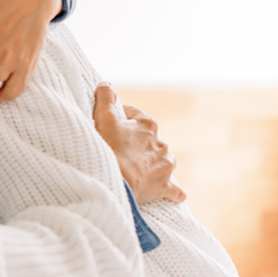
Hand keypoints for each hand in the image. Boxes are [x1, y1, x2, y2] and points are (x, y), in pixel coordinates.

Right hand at [93, 83, 186, 204]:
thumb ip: (105, 98)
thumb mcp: (103, 118)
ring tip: (135, 168)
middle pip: (147, 138)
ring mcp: (165, 165)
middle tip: (116, 148)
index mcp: (148, 125)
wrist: (117, 180)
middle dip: (135, 141)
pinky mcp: (165, 185)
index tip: (108, 126)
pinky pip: (174, 189)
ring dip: (152, 162)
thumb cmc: (109, 147)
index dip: (119, 119)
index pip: (134, 115)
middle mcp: (161, 143)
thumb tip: (106, 84)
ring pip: (162, 160)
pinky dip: (172, 190)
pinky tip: (169, 192)